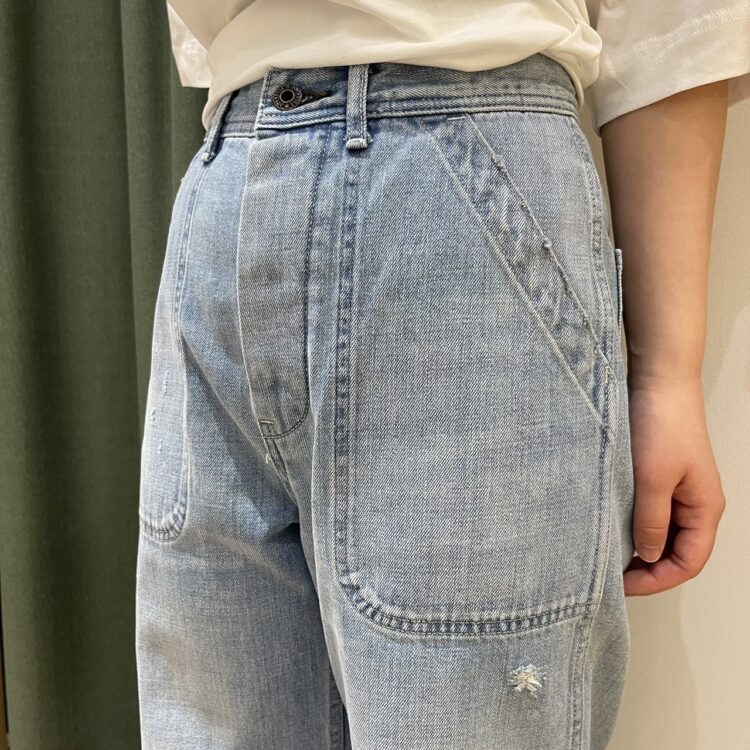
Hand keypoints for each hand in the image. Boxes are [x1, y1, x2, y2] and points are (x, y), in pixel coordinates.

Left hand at [623, 373, 725, 595]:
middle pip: (676, 552)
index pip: (688, 562)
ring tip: (606, 556)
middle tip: (610, 576)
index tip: (623, 586)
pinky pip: (650, 512)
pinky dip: (633, 524)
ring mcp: (678, 490)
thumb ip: (651, 521)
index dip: (657, 580)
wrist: (658, 380)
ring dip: (638, 547)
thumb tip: (646, 556)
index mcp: (704, 508)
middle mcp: (695, 503)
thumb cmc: (661, 424)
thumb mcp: (653, 479)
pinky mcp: (660, 476)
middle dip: (647, 569)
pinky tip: (609, 527)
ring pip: (661, 533)